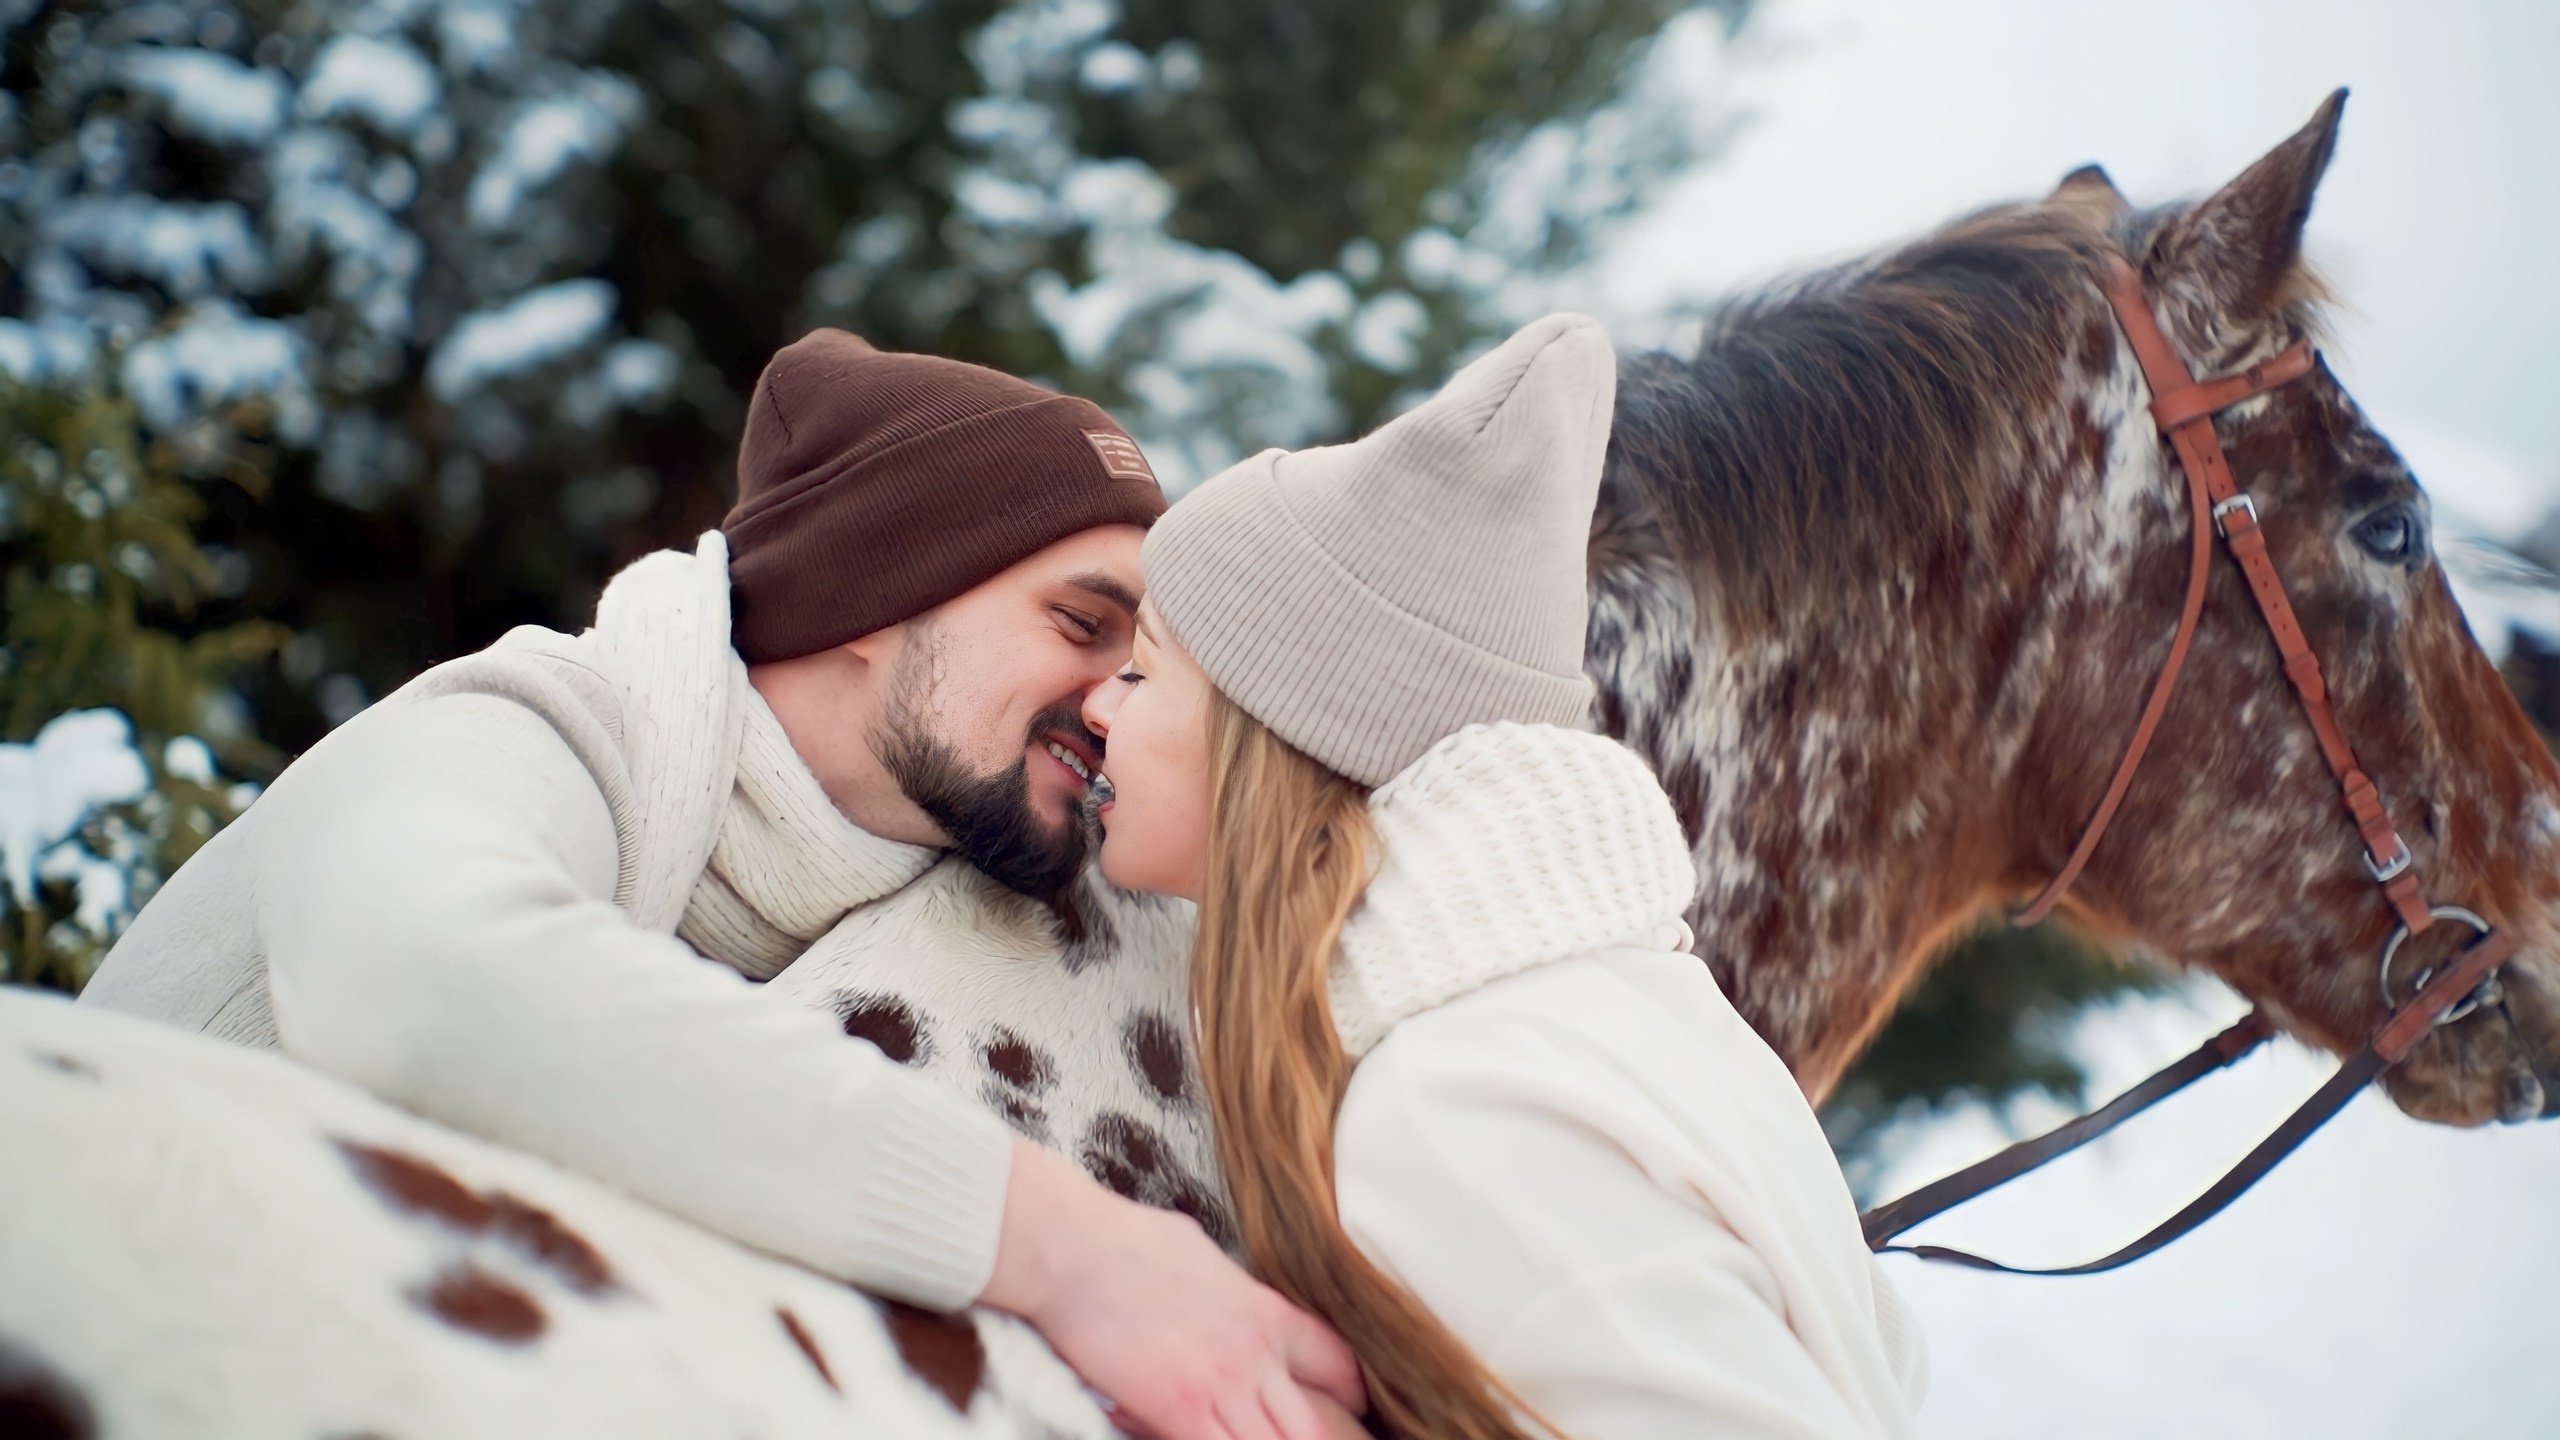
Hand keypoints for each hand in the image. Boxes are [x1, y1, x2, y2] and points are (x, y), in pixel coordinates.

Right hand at [981, 1140, 1366, 1439]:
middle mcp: (1254, 1356)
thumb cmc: (1128, 1243)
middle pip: (1315, 1425)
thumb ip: (1232, 1292)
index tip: (1351, 1404)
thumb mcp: (1206, 1258)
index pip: (1336, 1361)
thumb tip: (1229, 1298)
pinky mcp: (1179, 1412)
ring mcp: (1221, 1388)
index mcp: (1265, 1313)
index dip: (1350, 1391)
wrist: (1078, 1252)